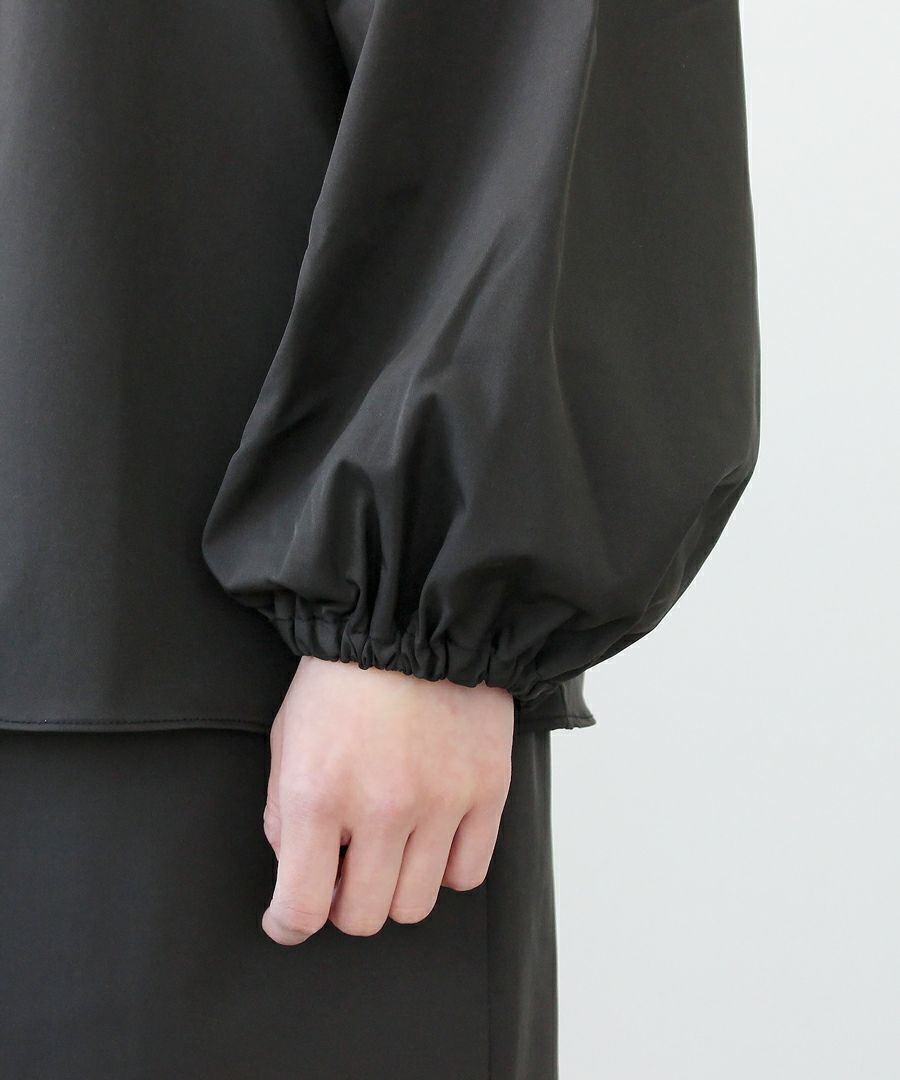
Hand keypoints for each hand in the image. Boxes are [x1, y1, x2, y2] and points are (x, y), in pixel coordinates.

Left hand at [261, 655, 514, 945]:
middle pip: (364, 918)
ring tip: (390, 846)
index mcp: (318, 793)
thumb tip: (299, 867)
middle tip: (344, 869)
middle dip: (344, 903)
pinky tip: (431, 835)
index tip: (289, 919)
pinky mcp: (487, 791)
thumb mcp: (286, 738)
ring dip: (395, 887)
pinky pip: (468, 873)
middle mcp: (382, 807)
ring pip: (417, 905)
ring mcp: (441, 802)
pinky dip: (445, 867)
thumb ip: (283, 812)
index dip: (289, 924)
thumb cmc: (342, 677)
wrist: (414, 619)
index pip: (302, 908)